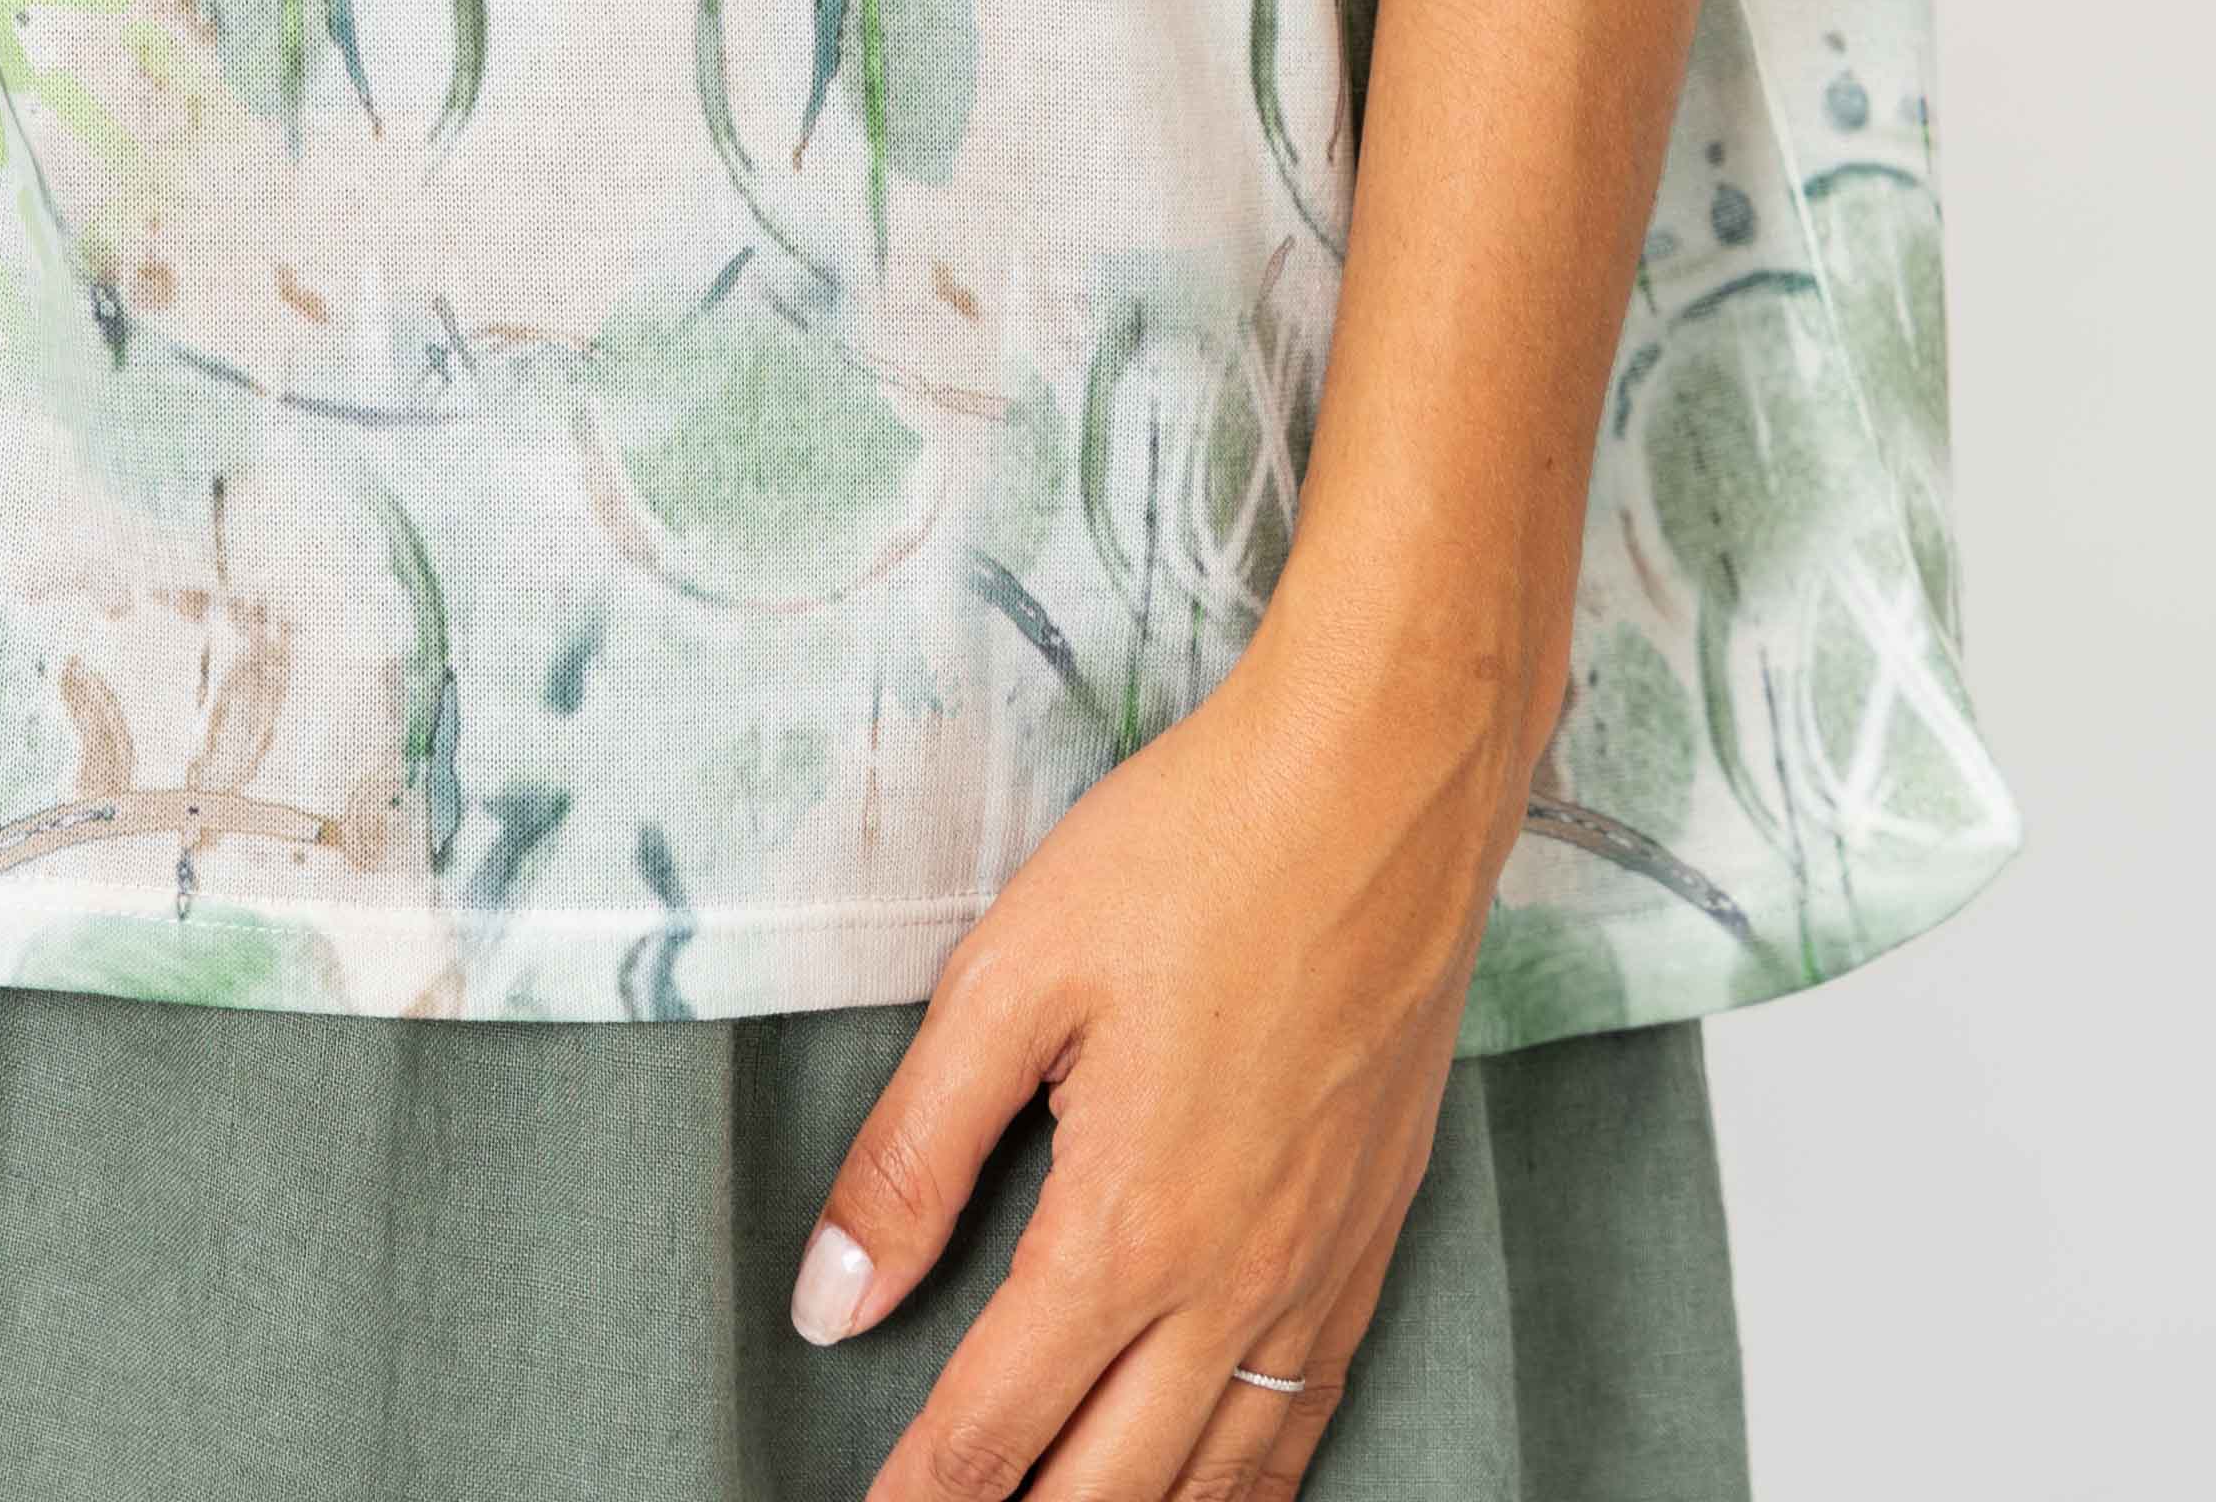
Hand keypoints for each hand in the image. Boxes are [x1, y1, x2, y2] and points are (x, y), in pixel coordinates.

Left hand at [791, 624, 1531, 1497]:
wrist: (1384, 785)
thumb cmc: (1194, 855)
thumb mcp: (1011, 977)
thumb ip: (913, 1154)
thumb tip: (831, 1301)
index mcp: (1123, 1232)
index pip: (993, 1432)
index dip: (917, 1500)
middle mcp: (1229, 1289)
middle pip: (1106, 1496)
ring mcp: (1316, 1278)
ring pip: (1217, 1489)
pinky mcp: (1371, 1242)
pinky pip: (1307, 1426)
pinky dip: (1245, 1491)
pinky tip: (1208, 1494)